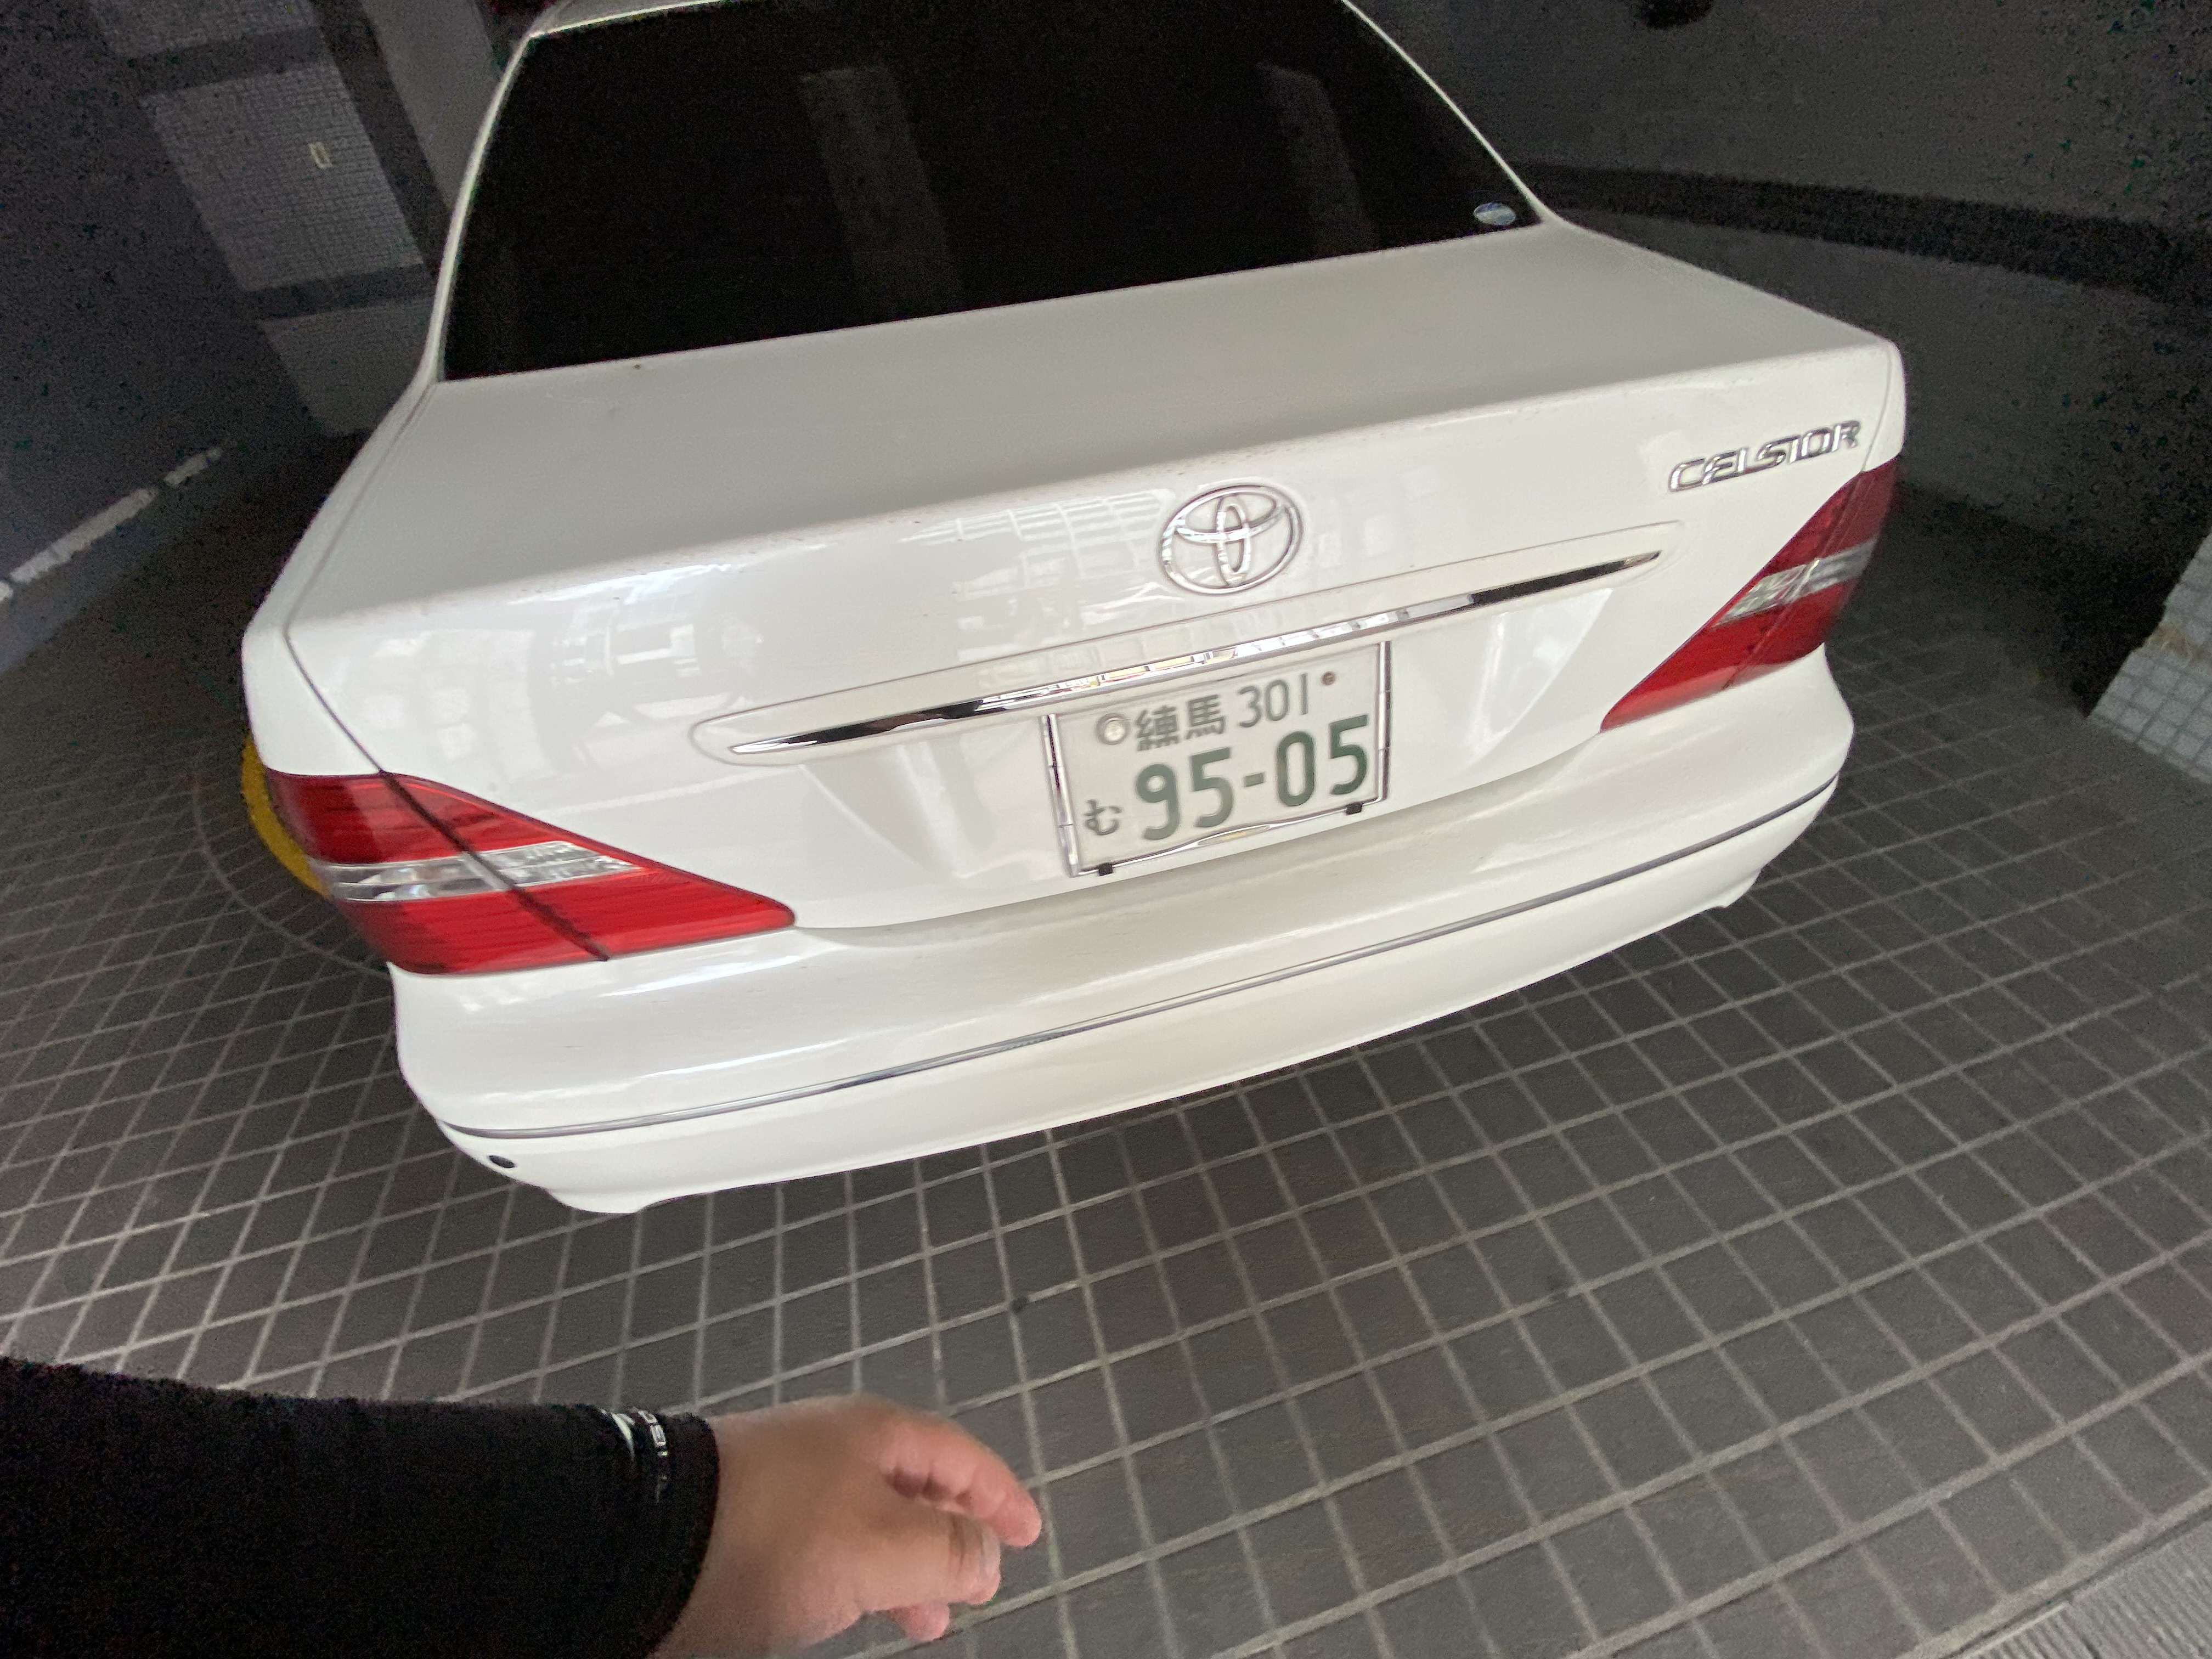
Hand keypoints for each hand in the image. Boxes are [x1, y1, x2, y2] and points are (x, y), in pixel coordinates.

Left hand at [653, 1395, 1043, 1656]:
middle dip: (954, 1538)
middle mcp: (835, 1448)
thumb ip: (948, 1551)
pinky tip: (856, 1608)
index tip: (1028, 1533)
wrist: (652, 1538)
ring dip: (908, 1568)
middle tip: (979, 1584)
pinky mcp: (752, 1523)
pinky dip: (860, 1578)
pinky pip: (828, 1546)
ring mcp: (790, 1483)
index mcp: (875, 1434)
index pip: (961, 1456)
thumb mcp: (884, 1546)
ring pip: (872, 1522)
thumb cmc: (775, 1532)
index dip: (1000, 1497)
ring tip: (926, 1619)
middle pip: (916, 1486)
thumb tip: (988, 1554)